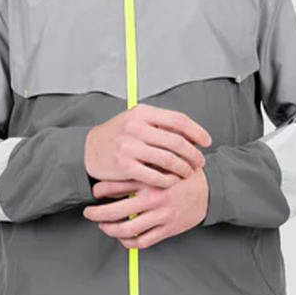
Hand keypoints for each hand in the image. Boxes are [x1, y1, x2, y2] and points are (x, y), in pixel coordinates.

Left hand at [82, 169, 209, 248]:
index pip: (117, 185)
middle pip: (115, 211)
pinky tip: (123, 238)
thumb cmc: (183, 175)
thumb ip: (143, 161)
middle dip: (97, 214)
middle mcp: (154, 198)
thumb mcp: (165, 160)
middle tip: (88, 213)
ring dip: (110, 230)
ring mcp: (161, 215)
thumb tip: (118, 159)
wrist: (211, 191)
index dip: (100, 190)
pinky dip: (129, 242)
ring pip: (127, 229)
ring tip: (103, 226)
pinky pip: (143, 241)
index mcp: (150, 178)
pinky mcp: (168, 229)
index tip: (94, 192)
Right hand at [84, 104, 210, 187]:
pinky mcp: (125, 165)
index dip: (197, 132)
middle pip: (176, 141)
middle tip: (200, 162)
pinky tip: (173, 182)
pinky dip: (168, 180)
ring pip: (168, 160)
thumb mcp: (135, 121)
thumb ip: (159, 124)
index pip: (178, 120)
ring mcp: (129, 147)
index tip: (207, 141)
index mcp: (142, 112)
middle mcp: (136, 127)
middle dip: (193, 154)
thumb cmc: (117, 136)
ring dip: (183, 168)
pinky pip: (154, 175)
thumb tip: (190, 133)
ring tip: (189, 173)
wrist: (88, 150)